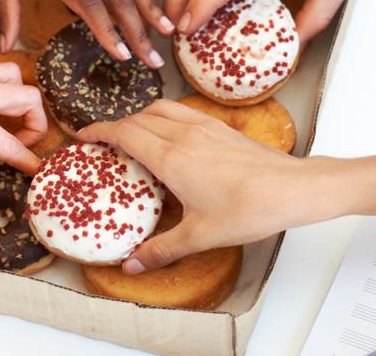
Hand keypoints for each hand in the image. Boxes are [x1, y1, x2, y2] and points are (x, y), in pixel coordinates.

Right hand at [77, 99, 307, 273]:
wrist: (292, 189)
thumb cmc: (248, 210)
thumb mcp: (200, 236)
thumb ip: (161, 249)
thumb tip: (131, 266)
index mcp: (171, 157)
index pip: (125, 133)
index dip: (99, 131)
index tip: (83, 136)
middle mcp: (184, 134)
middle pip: (139, 118)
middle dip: (117, 126)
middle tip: (104, 143)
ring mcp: (205, 127)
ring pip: (162, 109)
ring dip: (141, 117)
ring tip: (134, 136)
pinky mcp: (222, 128)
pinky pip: (184, 112)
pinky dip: (166, 117)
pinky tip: (172, 137)